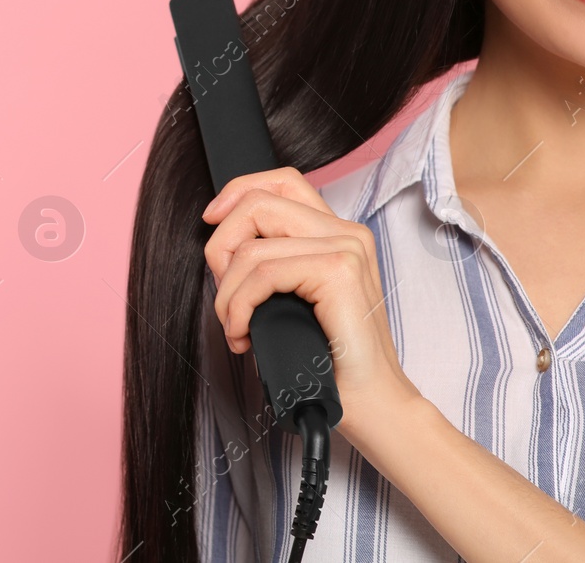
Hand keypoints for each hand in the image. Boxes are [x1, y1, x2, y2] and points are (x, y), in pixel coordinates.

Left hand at [201, 166, 421, 440]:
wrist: (374, 405)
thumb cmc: (331, 359)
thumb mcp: (294, 297)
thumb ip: (273, 261)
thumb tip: (223, 246)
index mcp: (338, 232)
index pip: (281, 181)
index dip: (237, 192)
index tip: (210, 222)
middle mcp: (347, 232)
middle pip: (258, 203)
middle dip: (220, 247)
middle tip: (223, 297)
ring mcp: (346, 249)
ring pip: (252, 246)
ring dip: (227, 292)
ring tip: (235, 326)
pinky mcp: (339, 273)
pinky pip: (261, 274)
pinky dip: (239, 306)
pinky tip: (243, 334)